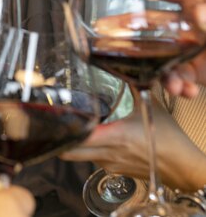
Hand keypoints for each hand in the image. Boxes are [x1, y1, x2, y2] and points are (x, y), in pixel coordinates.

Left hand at [60, 97, 205, 190]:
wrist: (184, 167)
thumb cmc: (169, 138)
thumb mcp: (150, 108)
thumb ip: (135, 88)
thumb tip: (126, 68)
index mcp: (115, 136)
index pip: (78, 137)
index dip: (62, 129)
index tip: (54, 118)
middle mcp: (108, 153)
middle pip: (69, 152)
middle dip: (59, 139)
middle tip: (56, 124)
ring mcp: (109, 164)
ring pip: (80, 156)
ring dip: (75, 144)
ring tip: (76, 127)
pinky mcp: (114, 171)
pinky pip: (93, 160)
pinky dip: (89, 150)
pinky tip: (95, 138)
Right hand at [107, 0, 205, 96]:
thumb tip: (197, 8)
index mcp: (201, 6)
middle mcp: (192, 25)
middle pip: (152, 23)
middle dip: (127, 30)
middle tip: (102, 33)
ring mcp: (191, 49)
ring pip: (161, 56)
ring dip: (162, 71)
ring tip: (174, 85)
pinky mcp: (193, 71)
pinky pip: (174, 76)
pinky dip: (178, 86)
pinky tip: (187, 92)